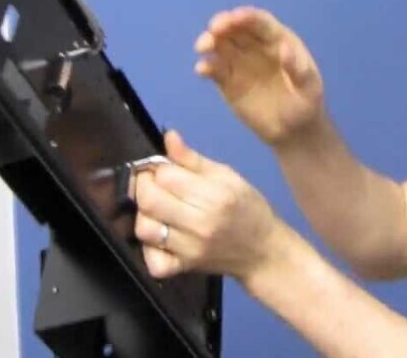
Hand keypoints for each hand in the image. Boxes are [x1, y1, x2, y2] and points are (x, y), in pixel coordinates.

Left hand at [132, 130, 287, 279]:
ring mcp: (189, 249)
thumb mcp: (228, 176)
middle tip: (153, 185)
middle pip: (149, 201)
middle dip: (143, 186)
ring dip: (143, 214)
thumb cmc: (249, 208)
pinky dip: (148, 248)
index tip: (160, 168)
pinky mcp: (183, 268)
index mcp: (214, 195)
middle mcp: (200, 223)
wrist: (263, 251)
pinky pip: (152, 261)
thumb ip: (193, 159)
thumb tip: (169, 137)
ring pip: (144, 229)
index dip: (156, 168)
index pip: (165, 176)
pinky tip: (159, 236)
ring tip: (157, 208)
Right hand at [194, 6, 325, 147]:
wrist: (293, 131)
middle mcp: (255, 45)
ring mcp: (239, 62)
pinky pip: (214, 69)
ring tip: (203, 47)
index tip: (234, 17)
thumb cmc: (306, 104)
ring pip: (220, 44)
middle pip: (235, 28)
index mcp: (278, 39)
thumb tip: (284, 47)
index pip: (260, 22)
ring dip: (209, 41)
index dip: (246, 16)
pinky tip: (202, 70)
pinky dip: (206, 66)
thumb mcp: (308, 88)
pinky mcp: (227, 81)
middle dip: (222, 24)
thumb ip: (298, 69)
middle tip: (213, 30)